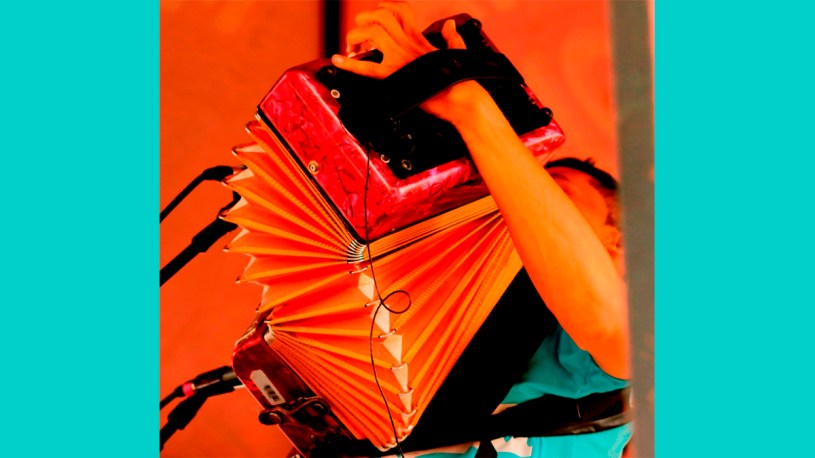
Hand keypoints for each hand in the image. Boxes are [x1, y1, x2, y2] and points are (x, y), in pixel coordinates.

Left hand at [331, 1, 465, 78]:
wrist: (460, 98)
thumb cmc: (460, 78)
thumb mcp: (457, 50)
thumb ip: (451, 36)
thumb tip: (450, 25)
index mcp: (419, 38)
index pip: (400, 10)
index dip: (384, 7)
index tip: (376, 16)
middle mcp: (407, 44)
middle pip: (381, 16)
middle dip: (364, 20)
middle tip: (359, 33)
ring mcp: (400, 58)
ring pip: (372, 32)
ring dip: (356, 36)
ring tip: (352, 47)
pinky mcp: (395, 76)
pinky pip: (368, 67)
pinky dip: (349, 64)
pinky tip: (337, 61)